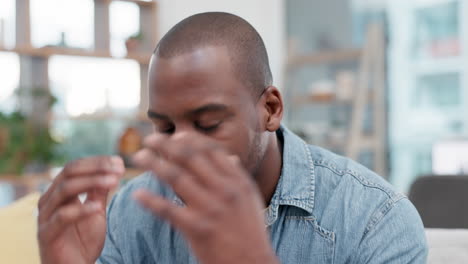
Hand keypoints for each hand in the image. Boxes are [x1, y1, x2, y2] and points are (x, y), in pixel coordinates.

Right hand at [37, 156, 124, 263]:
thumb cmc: (83, 240)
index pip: (75, 166)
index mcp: (59, 191)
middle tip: (119, 169)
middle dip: (96, 167)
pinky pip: (62, 216)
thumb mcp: (96, 211)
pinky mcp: (47, 234)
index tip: (120, 162)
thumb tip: (112, 168)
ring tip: (113, 182)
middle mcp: (49, 199)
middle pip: (69, 171)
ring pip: (65, 189)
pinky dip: (81, 209)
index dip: (97, 162)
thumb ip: (99, 191)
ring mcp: (45, 216)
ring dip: (92, 182)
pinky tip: (98, 207)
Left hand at [133, 133, 278, 263]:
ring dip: (154, 164)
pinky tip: (137, 193)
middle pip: (190, 158)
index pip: (211, 150)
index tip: (175, 135)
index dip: (190, 140)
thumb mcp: (250, 199)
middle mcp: (224, 190)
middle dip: (167, 145)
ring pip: (176, 177)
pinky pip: (168, 210)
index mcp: (237, 181)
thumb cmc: (250, 232)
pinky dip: (150, 200)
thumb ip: (237, 177)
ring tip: (139, 157)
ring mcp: (210, 208)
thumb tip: (230, 157)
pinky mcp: (197, 228)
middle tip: (150, 139)